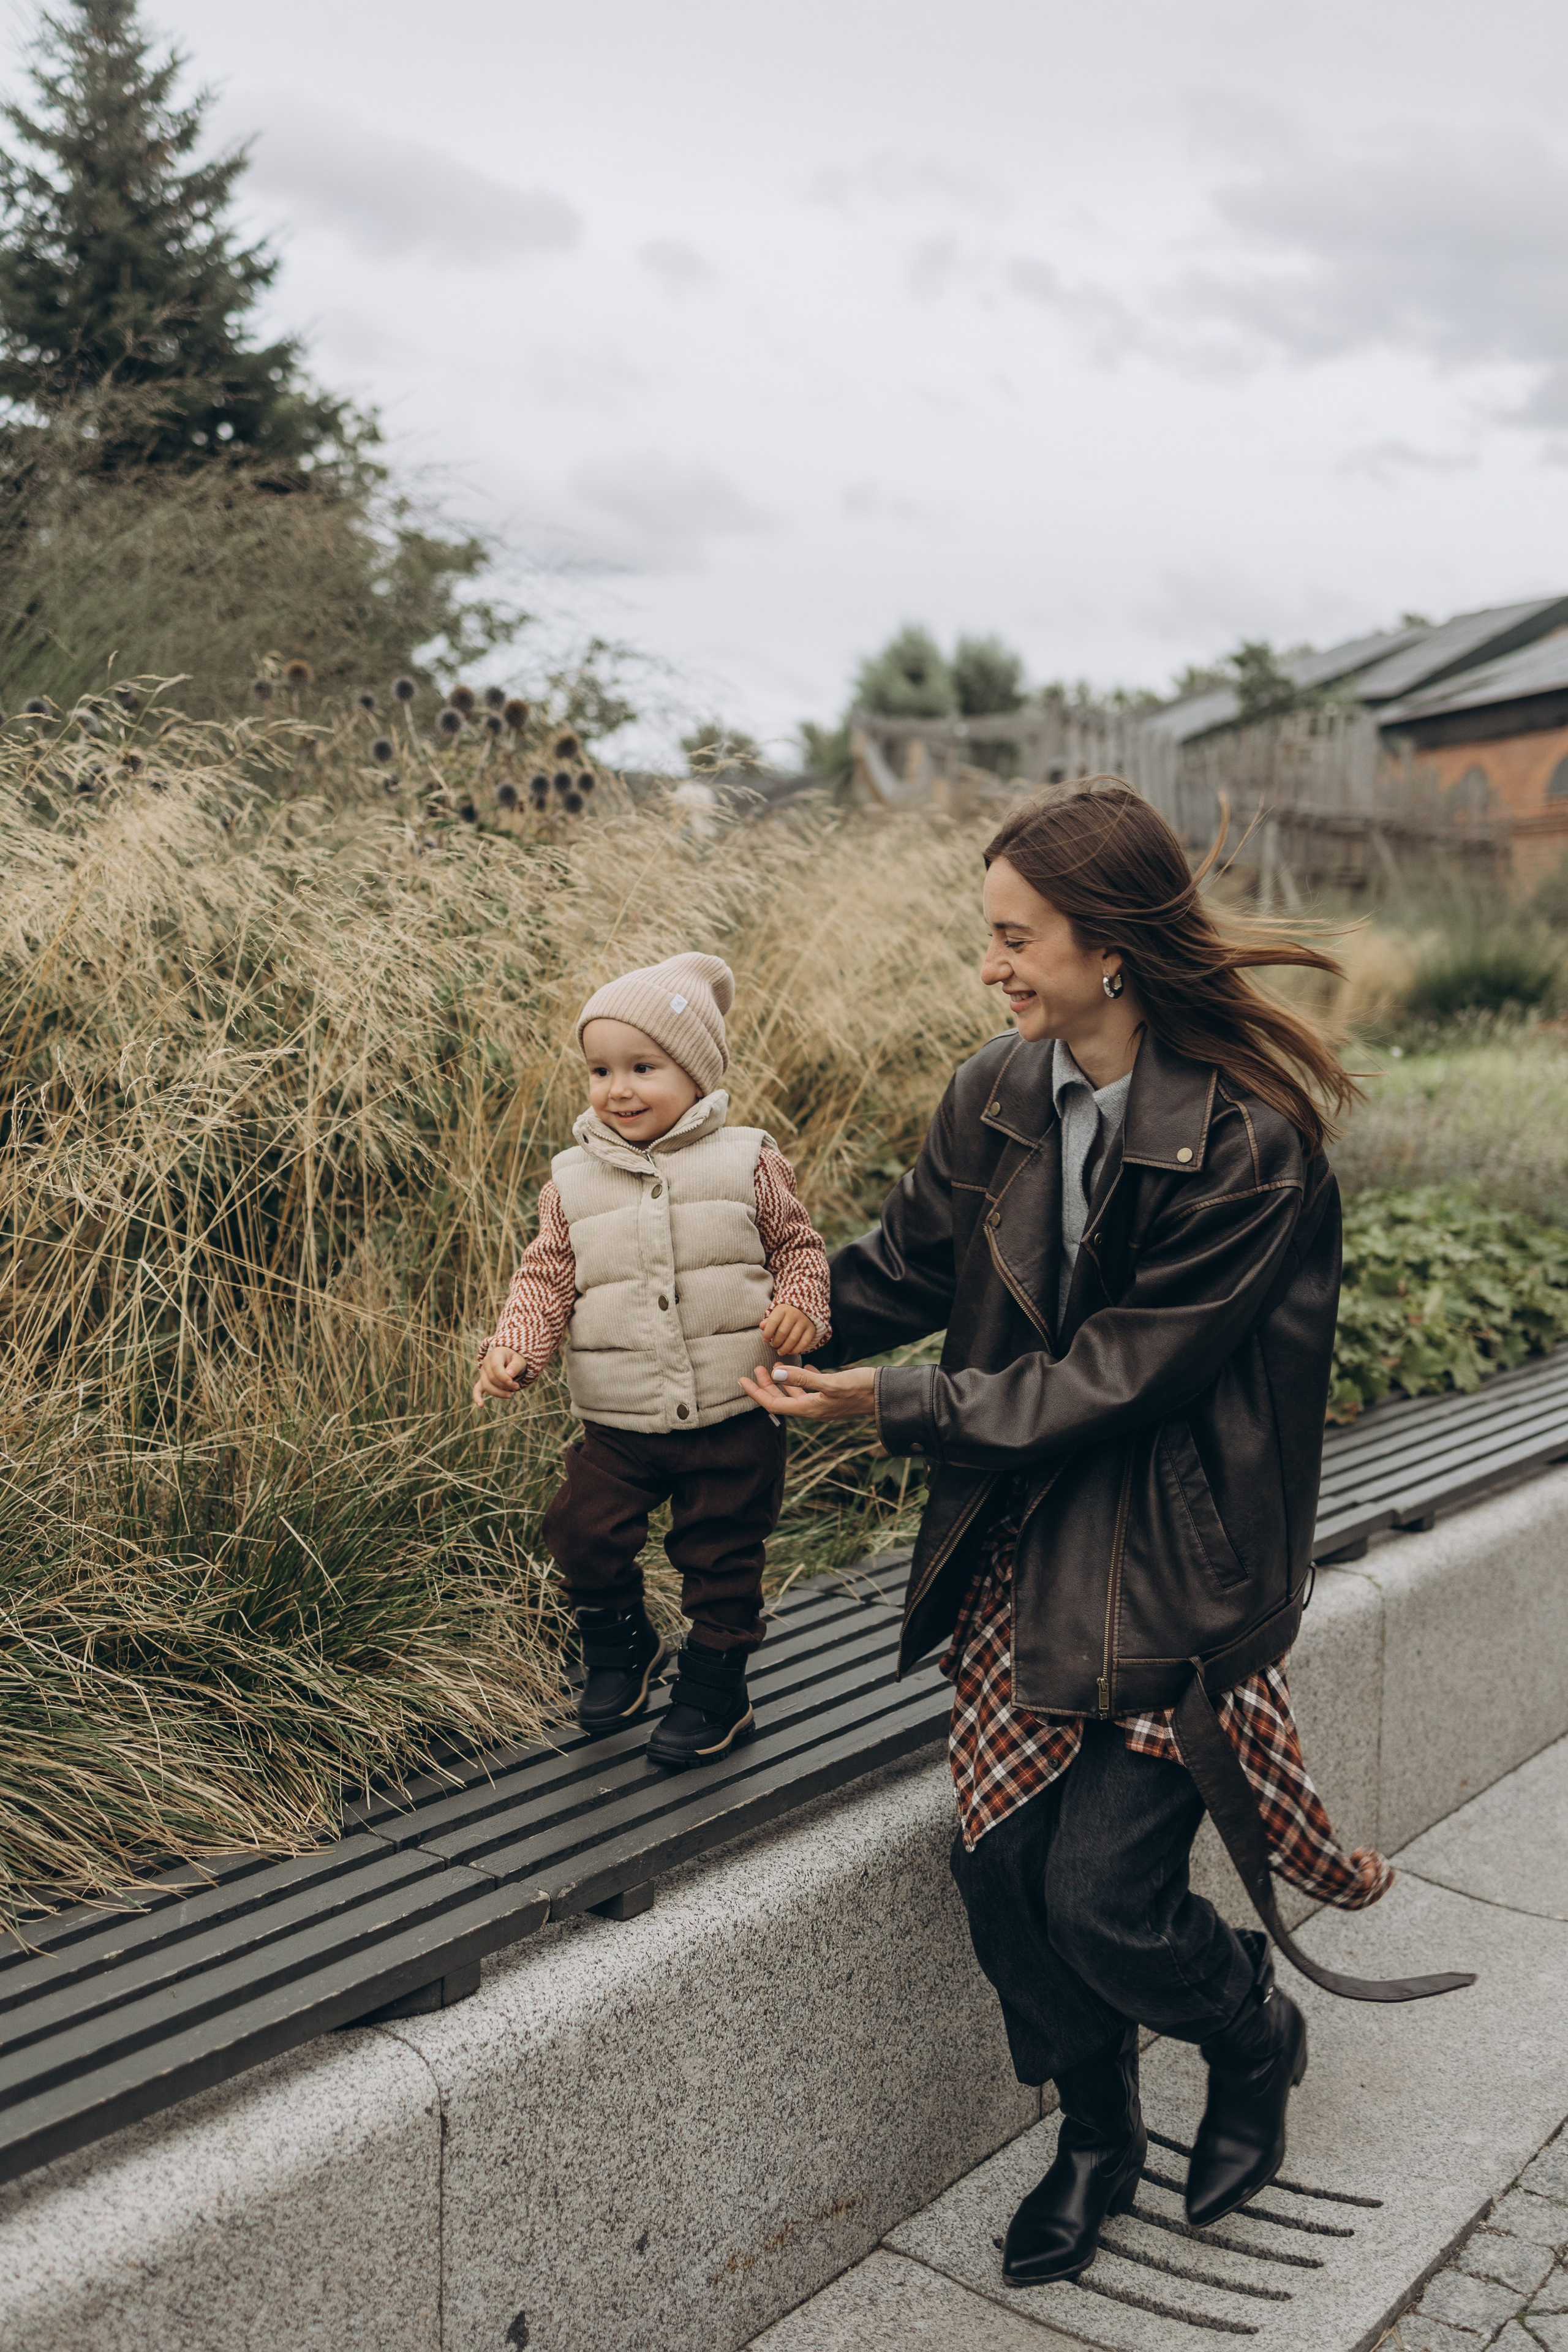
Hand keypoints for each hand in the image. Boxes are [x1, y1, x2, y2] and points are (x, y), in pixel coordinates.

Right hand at [473, 1345, 527, 1406]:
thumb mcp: (520, 1361)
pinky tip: (481, 1405)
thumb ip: (515, 1366)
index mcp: (495, 1354)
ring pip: (487, 1386)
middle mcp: (486, 1362)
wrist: (511, 1360)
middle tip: (517, 1387)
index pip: (496, 1367)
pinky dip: (478, 1397)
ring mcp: (483, 1372)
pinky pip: (477, 1389)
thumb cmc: (516, 1360)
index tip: (513, 1384)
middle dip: (505, 1385)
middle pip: (492, 1378)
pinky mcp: (482, 1381)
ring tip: (510, 1395)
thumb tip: (509, 1375)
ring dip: (499, 1393)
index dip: (504, 1377)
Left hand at [738, 1362, 877, 1421]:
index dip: (756, 1392)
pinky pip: (810, 1389)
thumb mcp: (830, 1382)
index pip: (773, 1404)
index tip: (741, 1380)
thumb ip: (802, 1378)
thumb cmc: (860, 1388)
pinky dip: (801, 1379)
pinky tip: (803, 1366)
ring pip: (795, 1395)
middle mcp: (814, 1409)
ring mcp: (823, 1404)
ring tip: (773, 1365)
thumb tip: (776, 1373)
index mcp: (810, 1409)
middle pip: (781, 1401)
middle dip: (765, 1386)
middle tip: (754, 1369)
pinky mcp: (833, 1396)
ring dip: (782, 1382)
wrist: (887, 1395)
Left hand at [759, 1301, 818, 1355]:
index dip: (767, 1333)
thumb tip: (762, 1326)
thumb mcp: (775, 1315)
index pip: (773, 1322)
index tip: (765, 1339)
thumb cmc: (784, 1315)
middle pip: (783, 1332)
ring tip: (780, 1351)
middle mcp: (794, 1314)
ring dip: (785, 1348)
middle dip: (776, 1342)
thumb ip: (768, 1321)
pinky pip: (804, 1342)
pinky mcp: (811, 1329)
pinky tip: (790, 1352)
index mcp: (783, 1309)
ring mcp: (804, 1322)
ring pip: (793, 1339)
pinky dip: (796, 1350)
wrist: (803, 1310)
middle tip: (774, 1346)